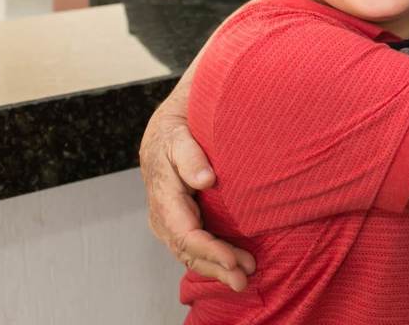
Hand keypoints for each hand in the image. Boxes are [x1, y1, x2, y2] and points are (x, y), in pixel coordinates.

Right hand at [139, 92, 254, 290]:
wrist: (167, 128)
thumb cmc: (177, 130)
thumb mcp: (179, 135)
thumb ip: (190, 156)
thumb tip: (204, 180)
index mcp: (163, 196)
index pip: (186, 233)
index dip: (210, 250)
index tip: (233, 260)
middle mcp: (163, 215)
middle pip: (189, 250)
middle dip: (217, 267)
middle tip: (244, 279)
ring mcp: (171, 222)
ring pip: (191, 254)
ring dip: (217, 269)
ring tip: (245, 278)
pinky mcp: (182, 222)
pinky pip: (195, 247)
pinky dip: (214, 260)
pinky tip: (234, 266)